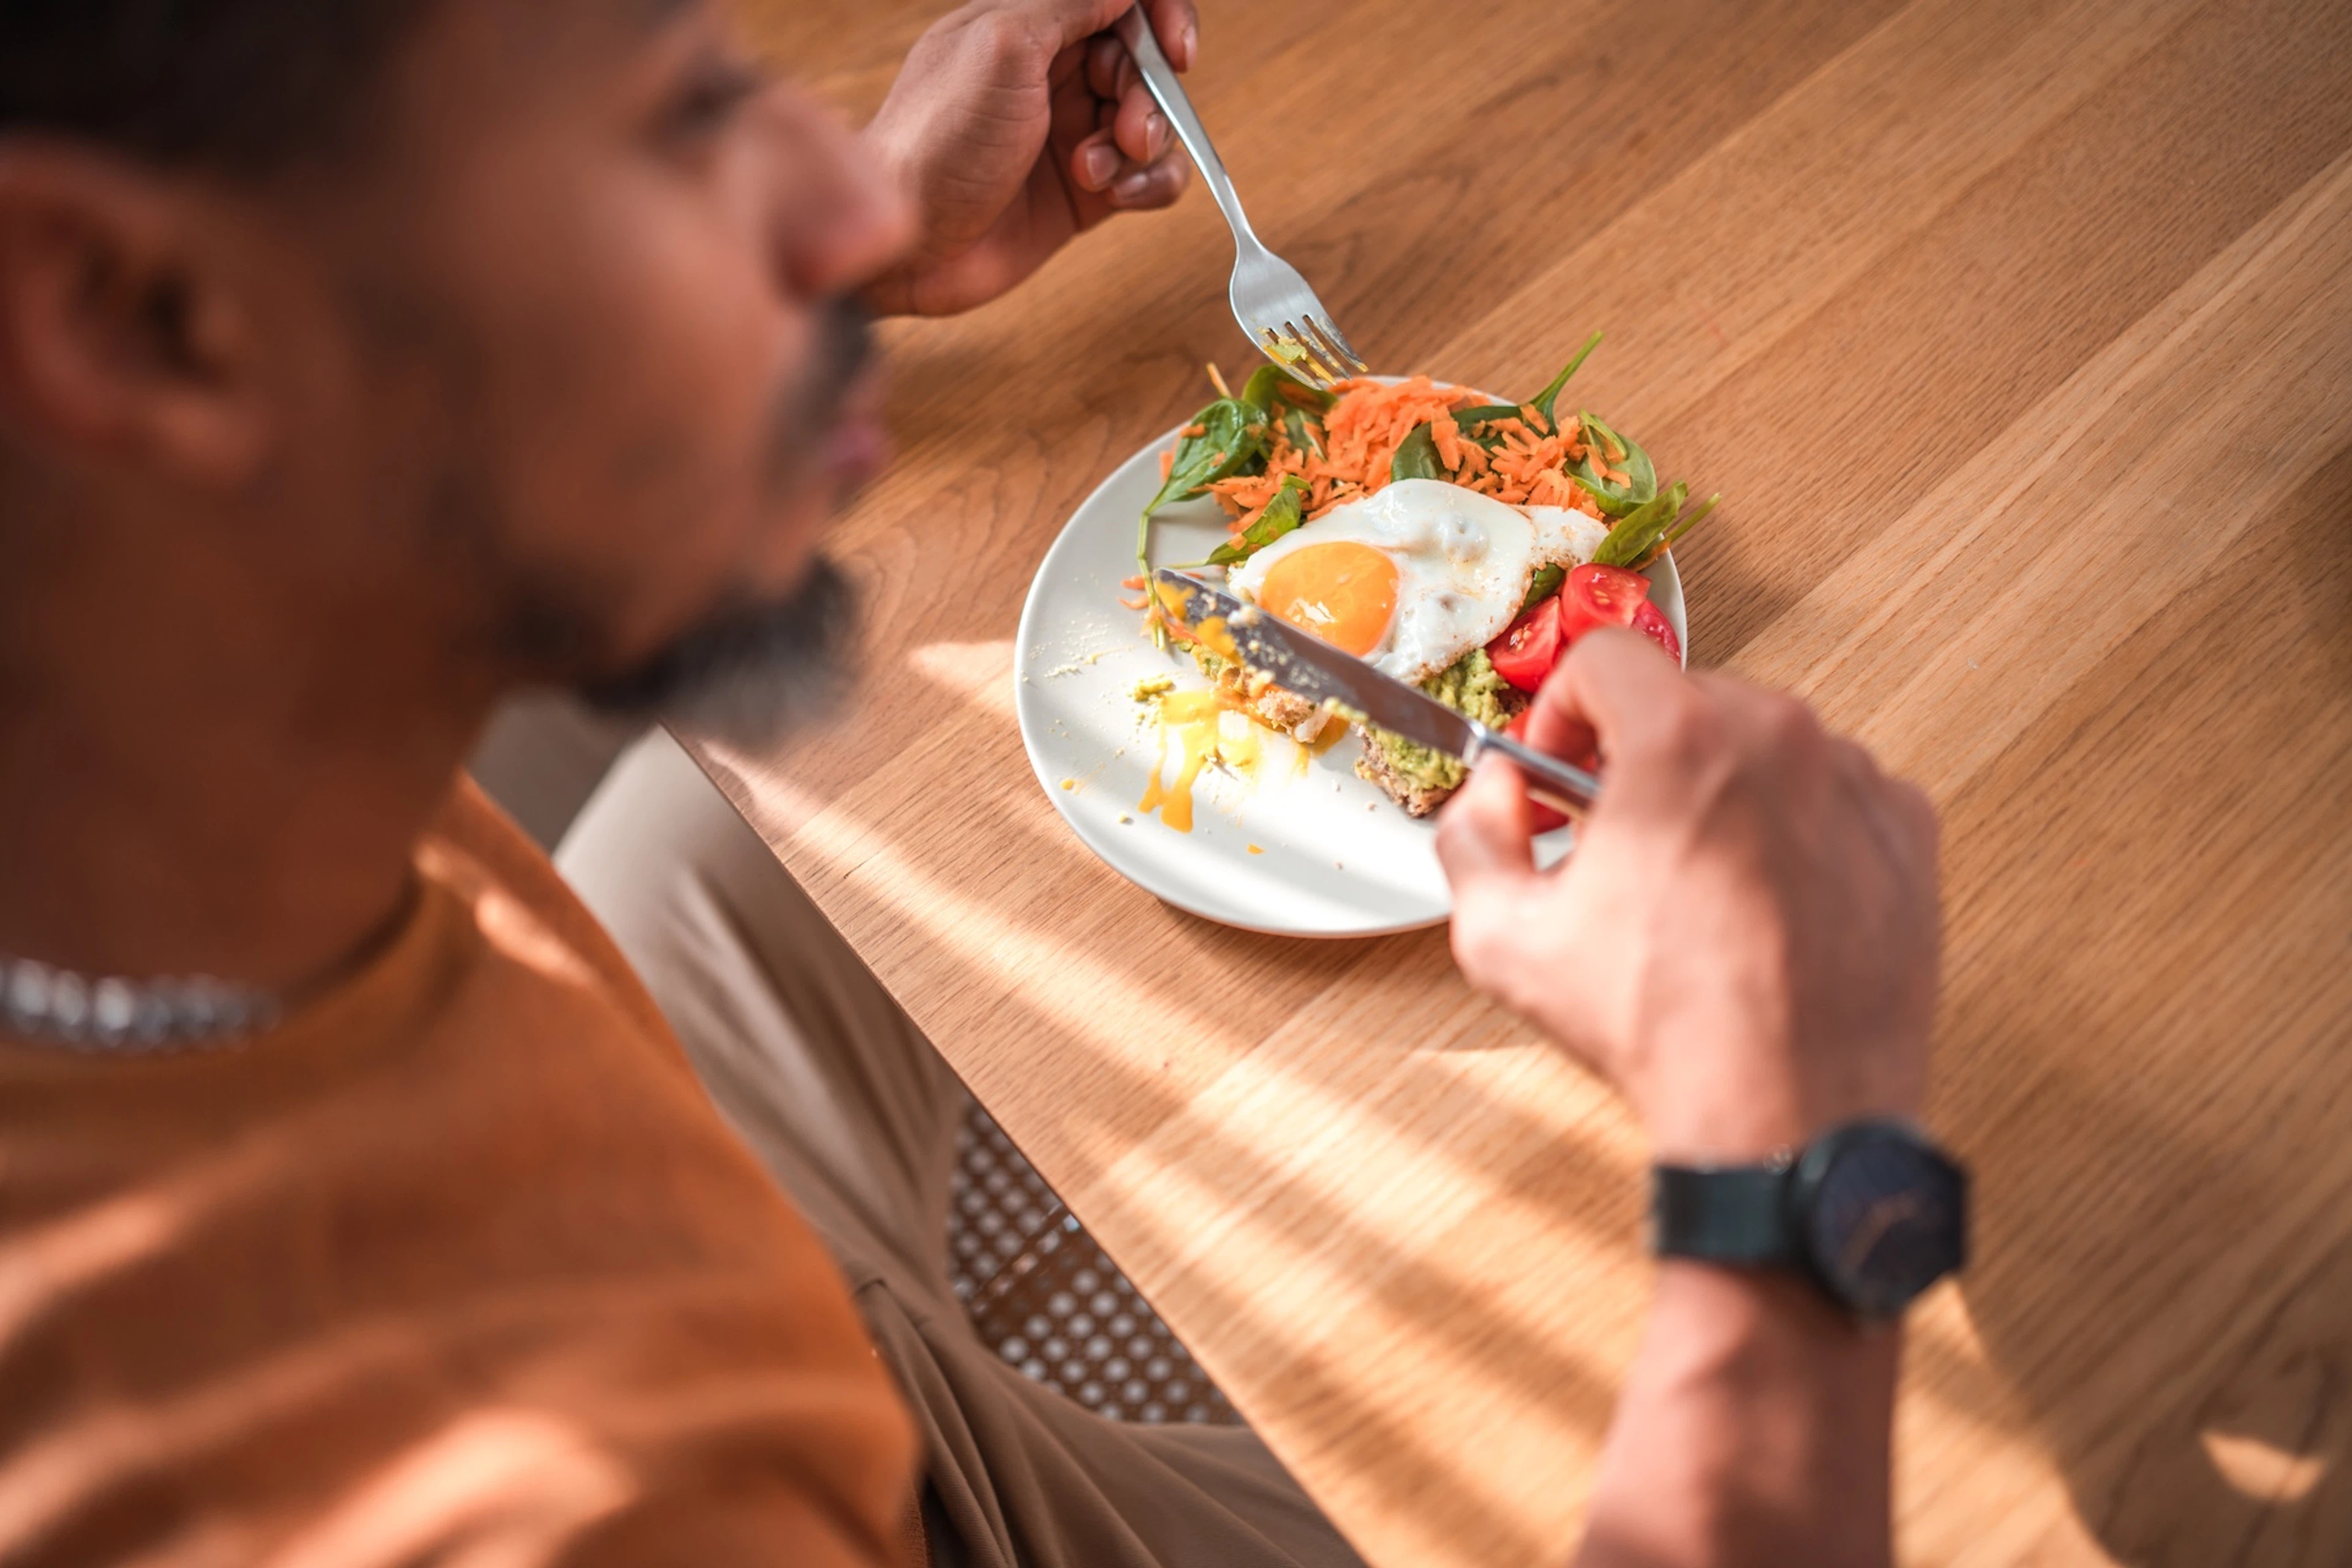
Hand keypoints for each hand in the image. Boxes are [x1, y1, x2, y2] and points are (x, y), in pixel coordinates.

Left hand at [861, 0, 1197, 317]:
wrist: (911, 246)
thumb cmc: (937, 141)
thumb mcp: (1003, 46)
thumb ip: (1069, 3)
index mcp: (1028, 25)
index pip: (1116, 2)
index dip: (1157, 16)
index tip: (1175, 51)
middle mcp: (1053, 76)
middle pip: (1142, 61)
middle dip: (1149, 93)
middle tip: (1127, 130)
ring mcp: (1071, 134)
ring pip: (1153, 120)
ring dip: (1144, 143)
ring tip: (1095, 170)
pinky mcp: (1085, 193)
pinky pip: (1149, 176)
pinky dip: (1151, 184)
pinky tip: (1118, 195)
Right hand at [1437, 631, 1941, 1162]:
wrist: (1791, 1115)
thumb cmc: (1664, 1029)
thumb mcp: (1503, 939)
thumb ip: (1471, 835)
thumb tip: (1492, 794)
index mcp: (1681, 741)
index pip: (1603, 657)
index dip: (1560, 712)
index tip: (1558, 769)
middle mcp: (1781, 738)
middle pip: (1686, 697)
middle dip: (1639, 755)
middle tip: (1617, 837)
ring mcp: (1856, 781)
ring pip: (1764, 744)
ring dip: (1719, 789)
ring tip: (1696, 883)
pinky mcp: (1906, 831)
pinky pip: (1832, 794)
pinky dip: (1793, 828)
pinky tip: (1764, 903)